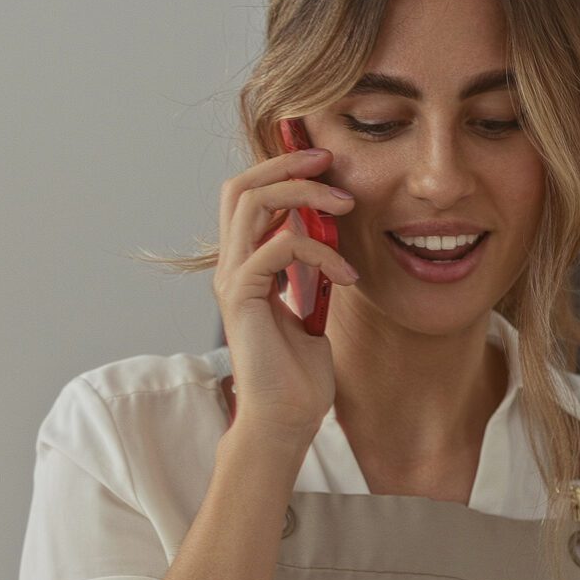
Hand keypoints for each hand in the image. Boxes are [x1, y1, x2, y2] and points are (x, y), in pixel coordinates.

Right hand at [210, 136, 357, 454]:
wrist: (287, 420)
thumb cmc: (299, 376)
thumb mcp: (312, 307)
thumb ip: (310, 271)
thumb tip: (327, 236)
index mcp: (245, 265)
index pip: (250, 196)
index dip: (282, 168)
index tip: (326, 162)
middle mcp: (232, 266)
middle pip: (240, 186)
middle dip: (285, 162)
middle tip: (328, 159)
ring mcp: (233, 280)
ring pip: (253, 203)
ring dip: (303, 193)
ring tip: (345, 205)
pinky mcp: (242, 297)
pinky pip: (278, 248)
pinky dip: (319, 252)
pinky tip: (347, 276)